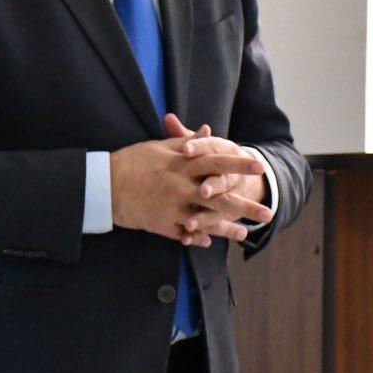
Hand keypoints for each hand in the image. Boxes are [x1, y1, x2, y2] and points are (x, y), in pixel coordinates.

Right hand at [110, 113, 267, 246]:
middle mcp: (183, 186)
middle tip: (267, 213)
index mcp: (183, 164)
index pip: (218, 161)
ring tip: (245, 234)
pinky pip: (186, 234)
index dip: (240, 164)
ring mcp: (174, 207)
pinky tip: (211, 241)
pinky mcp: (163, 224)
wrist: (105, 184)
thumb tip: (208, 131)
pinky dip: (199, 237)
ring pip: (208, 220)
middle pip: (221, 197)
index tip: (259, 166)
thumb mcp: (160, 147)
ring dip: (228, 228)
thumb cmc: (132, 161)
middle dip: (245, 205)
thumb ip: (187, 142)